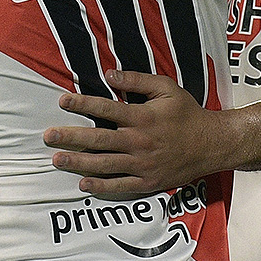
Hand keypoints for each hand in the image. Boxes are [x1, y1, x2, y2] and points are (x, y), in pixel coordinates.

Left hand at [43, 69, 221, 194]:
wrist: (212, 144)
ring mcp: (142, 164)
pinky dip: (100, 186)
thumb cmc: (187, 113)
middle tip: (47, 136)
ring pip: (104, 164)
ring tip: (56, 159)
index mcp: (142, 117)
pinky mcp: (147, 181)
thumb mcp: (166, 88)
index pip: (105, 108)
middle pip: (98, 139)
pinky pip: (120, 185)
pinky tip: (82, 183)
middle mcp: (139, 141)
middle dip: (70, 136)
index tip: (62, 101)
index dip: (82, 104)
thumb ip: (137, 81)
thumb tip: (109, 75)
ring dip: (78, 162)